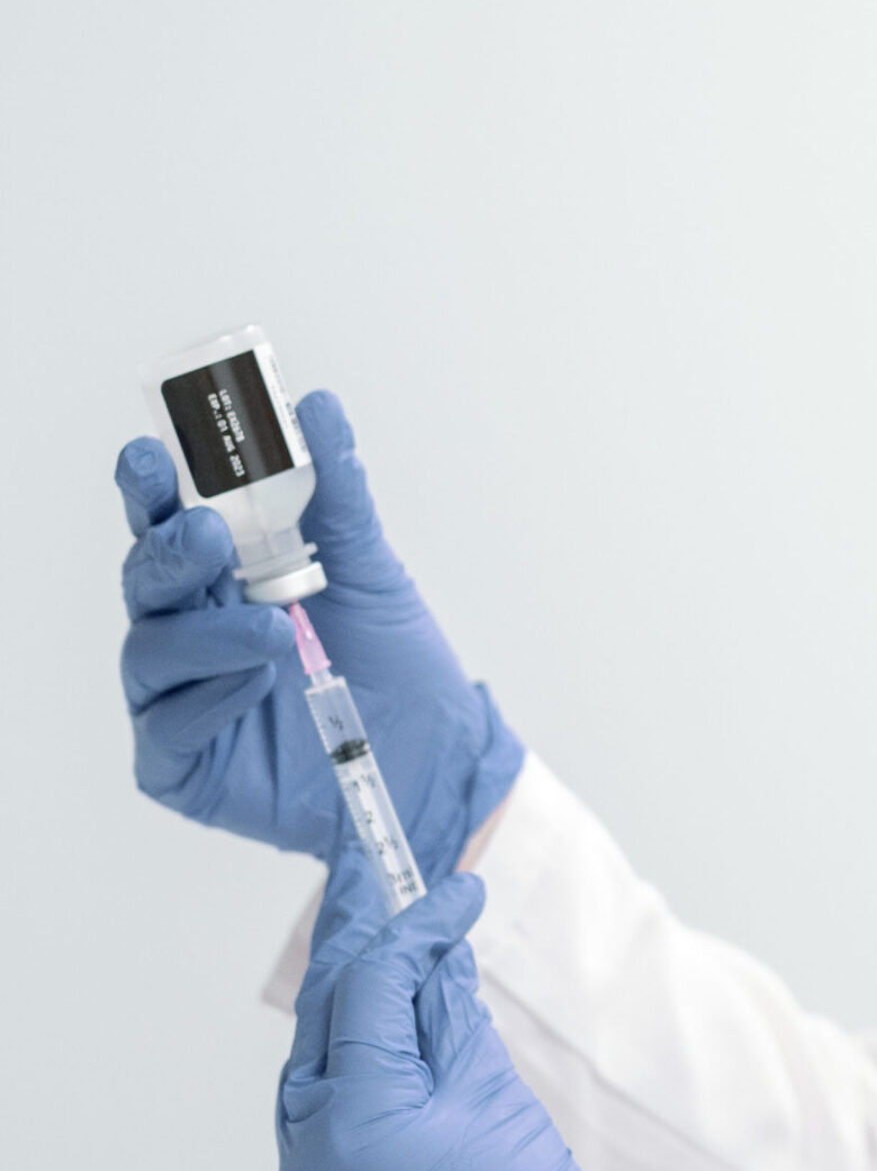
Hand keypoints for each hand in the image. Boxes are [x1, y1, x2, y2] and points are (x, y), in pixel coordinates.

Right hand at [117, 390, 522, 876]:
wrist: (437, 758)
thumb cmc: (396, 664)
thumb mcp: (370, 569)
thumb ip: (337, 494)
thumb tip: (319, 406)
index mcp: (223, 577)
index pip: (165, 525)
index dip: (148, 489)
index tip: (148, 456)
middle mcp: (191, 631)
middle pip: (145, 580)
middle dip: (168, 552)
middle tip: (208, 536)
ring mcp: (179, 699)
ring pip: (150, 650)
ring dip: (207, 633)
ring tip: (273, 631)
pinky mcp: (182, 764)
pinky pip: (167, 724)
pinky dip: (210, 697)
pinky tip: (258, 684)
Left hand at [277, 872, 627, 1170]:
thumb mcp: (499, 1101)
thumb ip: (454, 1020)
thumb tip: (437, 961)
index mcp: (358, 1119)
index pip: (372, 986)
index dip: (415, 926)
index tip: (456, 891)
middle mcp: (309, 1156)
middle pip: (324, 1023)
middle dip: (369, 960)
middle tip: (413, 909)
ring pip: (314, 1073)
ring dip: (355, 1019)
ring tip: (408, 974)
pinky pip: (320, 1127)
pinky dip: (353, 1079)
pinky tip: (395, 1056)